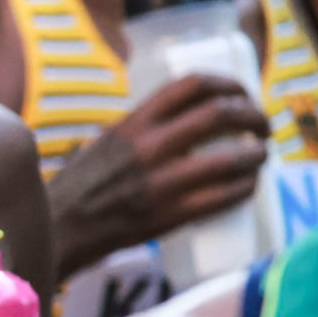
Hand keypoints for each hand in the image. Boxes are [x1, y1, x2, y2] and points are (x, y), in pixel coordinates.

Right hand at [49, 75, 269, 279]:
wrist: (57, 232)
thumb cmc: (75, 190)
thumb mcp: (102, 145)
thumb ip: (137, 131)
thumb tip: (175, 123)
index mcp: (131, 124)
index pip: (190, 85)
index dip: (228, 84)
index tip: (240, 95)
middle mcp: (147, 147)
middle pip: (220, 113)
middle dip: (253, 116)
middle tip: (260, 126)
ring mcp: (159, 182)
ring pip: (230, 157)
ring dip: (255, 155)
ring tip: (259, 157)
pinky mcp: (168, 215)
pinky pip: (222, 196)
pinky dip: (244, 188)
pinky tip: (248, 186)